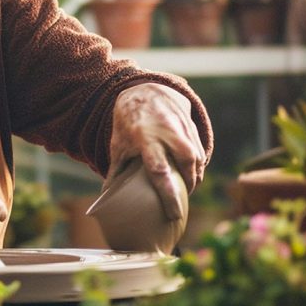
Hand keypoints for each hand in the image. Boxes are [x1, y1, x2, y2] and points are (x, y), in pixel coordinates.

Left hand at [109, 83, 205, 219]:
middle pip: (185, 168)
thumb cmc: (128, 124)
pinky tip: (191, 177)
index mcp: (147, 140)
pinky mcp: (192, 128)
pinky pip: (199, 153)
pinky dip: (197, 167)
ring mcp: (183, 130)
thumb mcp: (119, 145)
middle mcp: (168, 135)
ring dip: (193, 179)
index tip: (175, 214)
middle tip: (179, 204)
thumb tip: (106, 198)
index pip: (161, 173)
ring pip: (196, 162)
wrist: (145, 92)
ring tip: (185, 191)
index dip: (169, 196)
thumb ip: (116, 171)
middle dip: (186, 189)